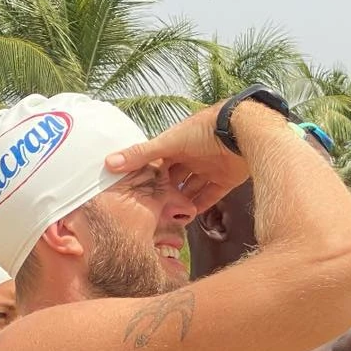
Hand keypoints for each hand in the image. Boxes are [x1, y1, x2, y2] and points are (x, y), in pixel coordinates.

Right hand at [104, 101, 253, 211]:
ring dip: (182, 202)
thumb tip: (109, 163)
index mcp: (176, 145)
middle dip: (165, 193)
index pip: (157, 163)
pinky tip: (189, 218)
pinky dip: (200, 206)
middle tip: (151, 211)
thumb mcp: (167, 142)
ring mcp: (209, 168)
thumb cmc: (203, 131)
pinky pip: (210, 196)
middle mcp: (192, 156)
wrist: (241, 133)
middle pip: (174, 178)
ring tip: (168, 219)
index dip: (147, 177)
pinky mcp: (225, 180)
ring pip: (192, 189)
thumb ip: (141, 154)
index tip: (134, 194)